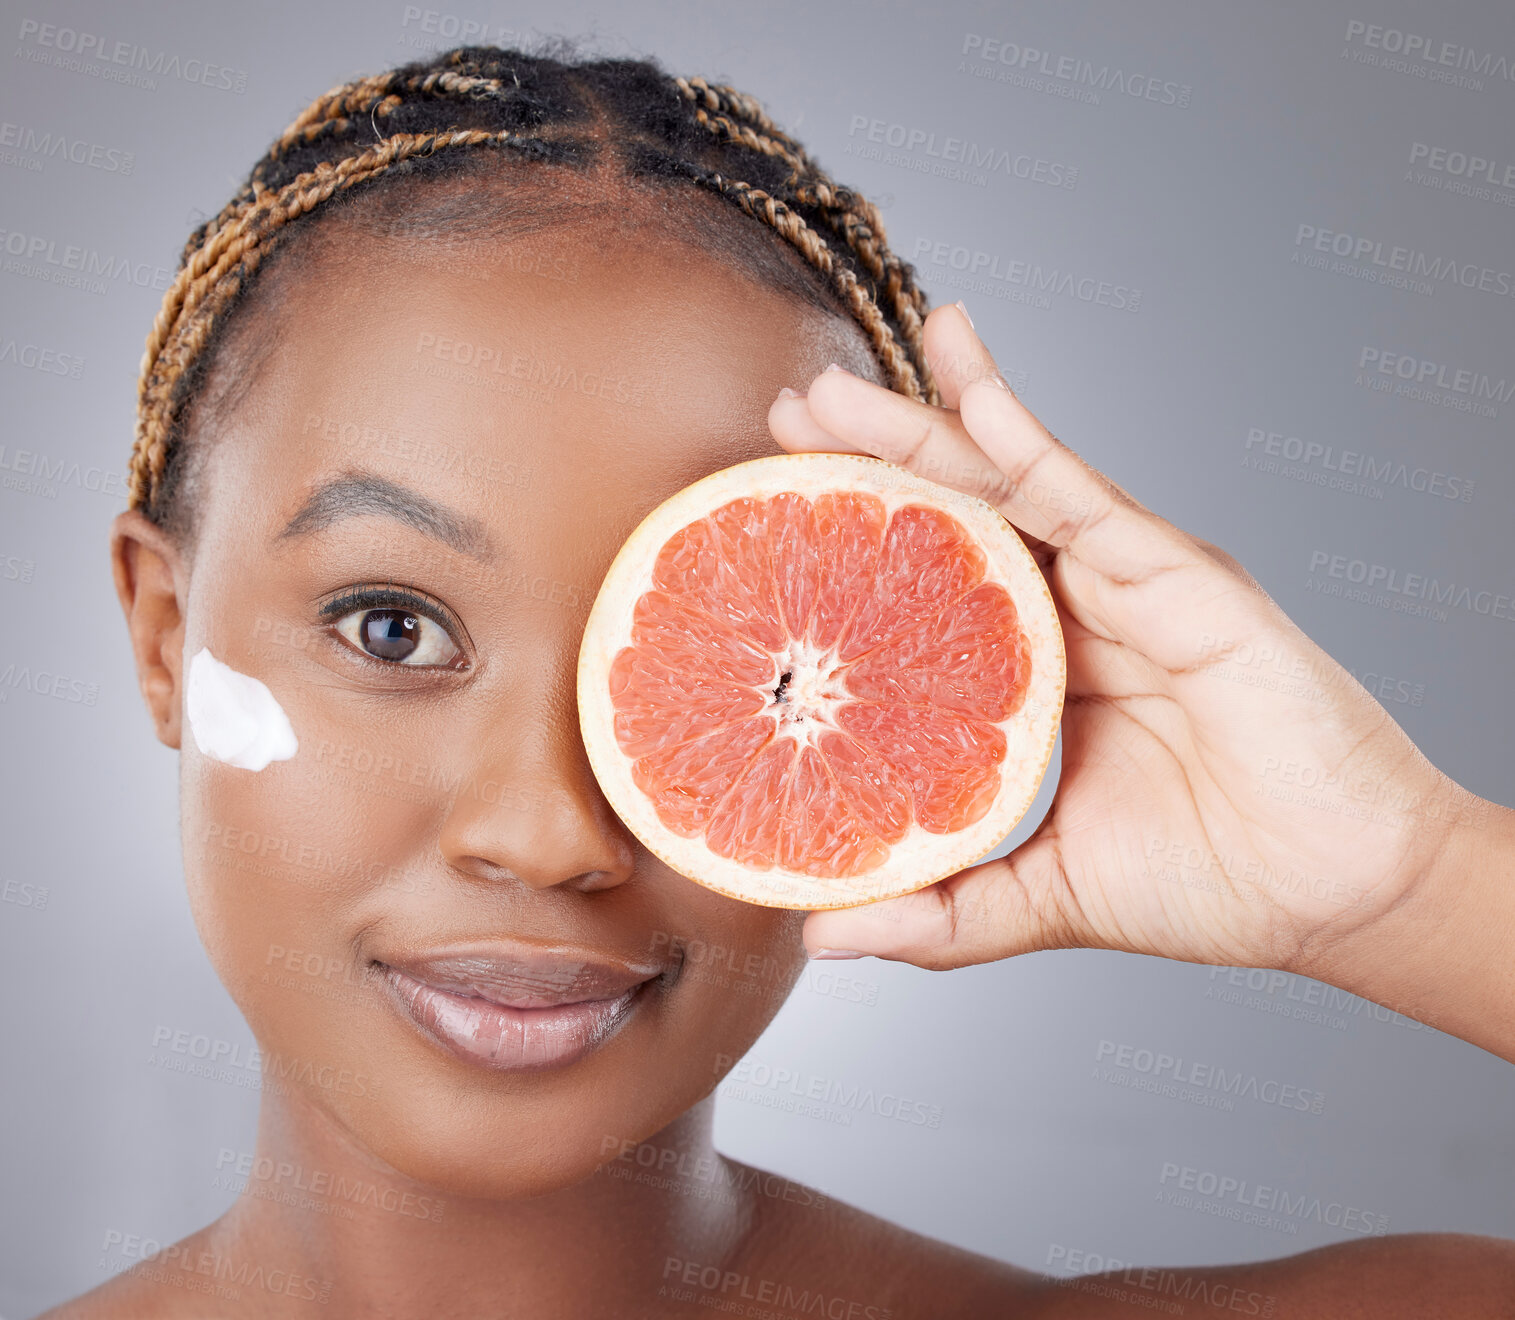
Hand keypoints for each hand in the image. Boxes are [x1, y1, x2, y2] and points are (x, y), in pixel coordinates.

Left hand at [766, 302, 1494, 999]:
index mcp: (1042, 667)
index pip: (934, 584)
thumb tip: (823, 933)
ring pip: (1006, 481)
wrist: (1337, 895)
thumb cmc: (1215, 881)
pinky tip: (964, 387)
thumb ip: (941, 910)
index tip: (775, 516)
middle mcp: (1078, 606)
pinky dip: (1020, 434)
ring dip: (917, 425)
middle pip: (957, 514)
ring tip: (831, 390)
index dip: (858, 546)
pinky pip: (1083, 493)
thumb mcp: (1044, 895)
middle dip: (869, 461)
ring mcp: (1126, 580)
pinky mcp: (1178, 573)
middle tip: (785, 419)